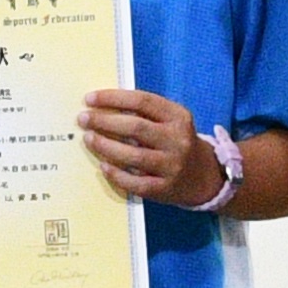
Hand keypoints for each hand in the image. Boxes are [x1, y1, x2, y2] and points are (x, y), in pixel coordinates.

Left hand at [82, 86, 208, 205]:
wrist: (204, 177)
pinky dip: (116, 174)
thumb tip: (104, 106)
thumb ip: (145, 112)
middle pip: (135, 127)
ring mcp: (173, 166)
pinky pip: (136, 182)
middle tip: (83, 119)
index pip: (143, 101)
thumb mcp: (171, 121)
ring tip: (89, 138)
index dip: (113, 98)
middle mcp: (178, 140)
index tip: (90, 99)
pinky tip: (103, 166)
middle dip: (104, 121)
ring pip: (133, 155)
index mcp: (179, 117)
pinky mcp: (165, 188)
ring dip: (106, 146)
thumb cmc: (177, 142)